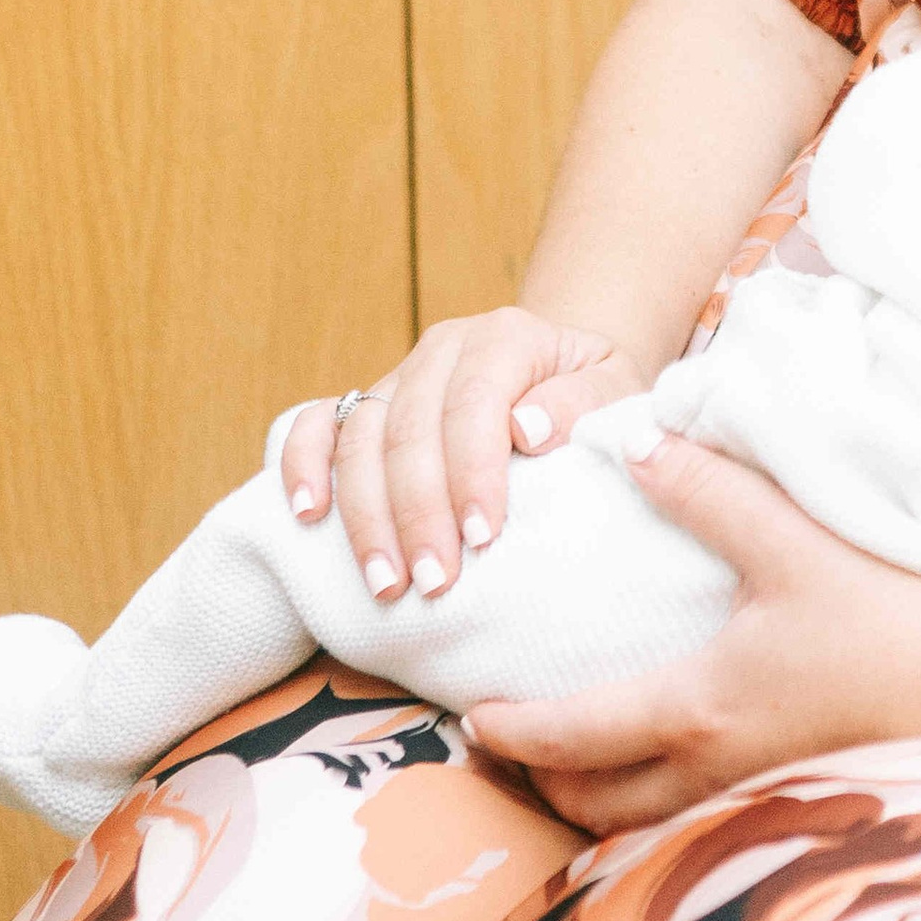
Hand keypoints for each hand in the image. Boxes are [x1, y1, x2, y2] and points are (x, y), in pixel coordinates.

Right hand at [275, 308, 648, 604]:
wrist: (564, 371)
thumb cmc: (594, 394)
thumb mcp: (617, 389)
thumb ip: (583, 402)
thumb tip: (525, 427)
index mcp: (506, 336)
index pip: (476, 405)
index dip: (473, 473)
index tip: (483, 539)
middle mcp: (444, 347)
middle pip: (411, 429)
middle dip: (418, 513)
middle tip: (434, 582)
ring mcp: (400, 373)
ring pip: (361, 437)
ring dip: (366, 514)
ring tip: (385, 583)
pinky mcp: (368, 400)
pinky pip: (318, 422)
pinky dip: (303, 463)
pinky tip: (307, 515)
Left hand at [463, 429, 920, 829]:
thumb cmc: (885, 614)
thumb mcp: (790, 542)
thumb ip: (709, 491)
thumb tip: (638, 442)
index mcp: (698, 708)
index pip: (573, 737)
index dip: (513, 731)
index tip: (472, 716)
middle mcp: (713, 769)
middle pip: (592, 806)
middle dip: (541, 782)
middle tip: (508, 744)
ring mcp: (755, 794)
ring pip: (643, 824)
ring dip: (595, 799)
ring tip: (576, 758)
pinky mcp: (793, 796)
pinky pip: (694, 818)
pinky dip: (655, 802)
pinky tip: (669, 761)